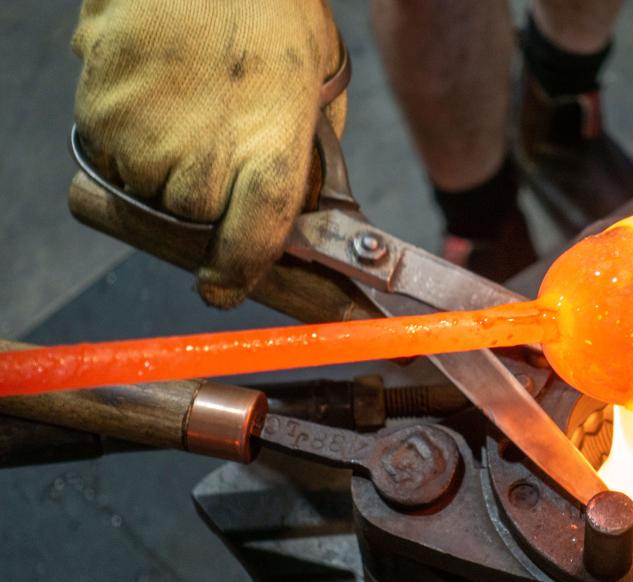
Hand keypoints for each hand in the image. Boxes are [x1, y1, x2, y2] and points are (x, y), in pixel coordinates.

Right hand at [72, 0, 346, 307]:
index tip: (223, 288)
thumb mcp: (316, 82)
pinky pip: (110, 156)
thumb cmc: (268, 10)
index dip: (235, 273)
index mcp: (273, 142)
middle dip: (202, 200)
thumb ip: (305, 152)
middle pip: (192, 219)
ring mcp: (147, 135)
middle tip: (213, 147)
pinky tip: (154, 96)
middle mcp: (207, 150)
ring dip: (161, 168)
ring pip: (147, 190)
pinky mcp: (101, 114)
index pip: (251, 239)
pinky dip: (127, 138)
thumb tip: (296, 203)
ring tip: (185, 109)